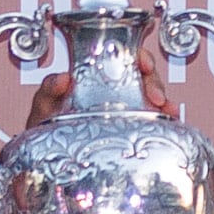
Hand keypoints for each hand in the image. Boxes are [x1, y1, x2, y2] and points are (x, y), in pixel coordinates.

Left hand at [21, 32, 174, 129]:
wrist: (49, 157)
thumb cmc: (46, 127)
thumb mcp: (43, 106)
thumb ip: (48, 90)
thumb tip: (63, 78)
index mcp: (96, 77)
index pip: (123, 57)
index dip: (138, 56)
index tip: (143, 63)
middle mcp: (114, 91)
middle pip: (144, 76)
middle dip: (155, 81)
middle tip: (156, 96)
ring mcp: (124, 110)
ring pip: (152, 97)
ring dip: (163, 101)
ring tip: (166, 110)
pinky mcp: (131, 129)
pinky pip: (153, 121)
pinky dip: (164, 121)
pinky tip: (169, 123)